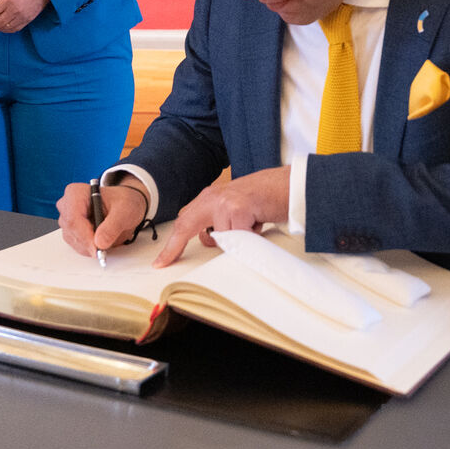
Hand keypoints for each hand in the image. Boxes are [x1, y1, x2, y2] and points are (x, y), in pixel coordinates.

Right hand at [57, 181, 149, 258]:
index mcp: (77, 192)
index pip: (73, 219)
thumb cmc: (123, 201)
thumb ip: (112, 226)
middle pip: (71, 231)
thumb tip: (100, 243)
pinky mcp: (71, 230)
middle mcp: (68, 204)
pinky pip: (75, 244)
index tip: (98, 248)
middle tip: (105, 248)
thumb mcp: (124, 211)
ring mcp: (67, 218)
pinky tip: (101, 241)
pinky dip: (89, 248)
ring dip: (89, 246)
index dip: (84, 236)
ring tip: (107, 239)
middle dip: (89, 243)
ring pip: (72, 240)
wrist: (124, 204)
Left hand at [154, 167, 290, 267]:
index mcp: (211, 198)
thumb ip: (220, 223)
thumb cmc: (266, 199)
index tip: (160, 262)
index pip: (184, 222)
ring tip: (251, 225)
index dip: (171, 244)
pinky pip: (237, 237)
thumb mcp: (236, 210)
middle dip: (178, 246)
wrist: (289, 185)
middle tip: (166, 263)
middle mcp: (213, 197)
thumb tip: (211, 241)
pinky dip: (249, 236)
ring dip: (236, 238)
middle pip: (188, 227)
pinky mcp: (237, 208)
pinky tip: (258, 223)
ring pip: (219, 238)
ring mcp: (224, 202)